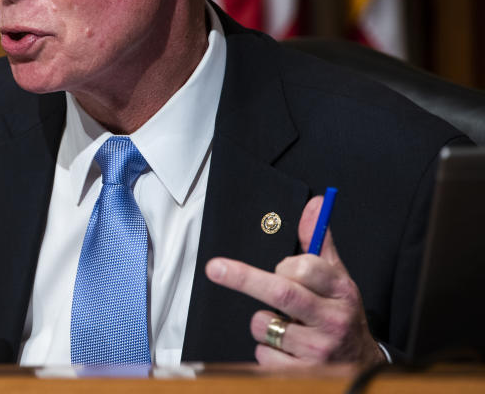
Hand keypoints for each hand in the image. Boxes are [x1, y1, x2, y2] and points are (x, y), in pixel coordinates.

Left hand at [204, 195, 385, 365]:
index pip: (306, 268)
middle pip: (281, 292)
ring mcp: (318, 349)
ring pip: (265, 324)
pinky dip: (265, 349)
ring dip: (262, 322)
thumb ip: (319, 241)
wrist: (361, 365)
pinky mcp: (303, 373)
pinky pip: (263, 353)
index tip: (280, 267)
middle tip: (216, 268)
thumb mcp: (336, 277)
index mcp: (341, 290)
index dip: (285, 265)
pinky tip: (285, 349)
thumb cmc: (339, 313)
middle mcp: (332, 319)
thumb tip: (315, 204)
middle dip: (244, 277)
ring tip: (283, 325)